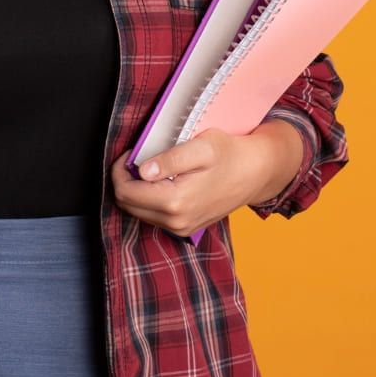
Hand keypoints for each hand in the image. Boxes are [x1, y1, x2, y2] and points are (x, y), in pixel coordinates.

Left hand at [111, 129, 269, 237]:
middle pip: (127, 205)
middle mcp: (175, 221)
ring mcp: (180, 228)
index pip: (125, 192)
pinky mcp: (185, 228)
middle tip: (136, 158)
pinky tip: (161, 181)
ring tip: (149, 167)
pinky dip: (149, 198)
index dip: (119, 170)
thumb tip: (142, 170)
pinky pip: (153, 216)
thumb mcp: (201, 148)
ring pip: (138, 212)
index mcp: (175, 202)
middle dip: (125, 180)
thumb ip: (170, 159)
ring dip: (136, 190)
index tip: (130, 153)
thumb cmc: (230, 155)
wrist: (256, 173)